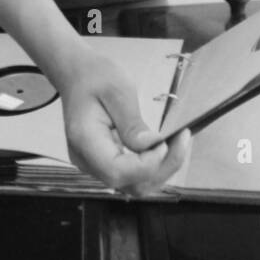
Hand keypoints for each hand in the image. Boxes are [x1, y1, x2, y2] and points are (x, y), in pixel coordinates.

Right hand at [56, 49, 189, 196]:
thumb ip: (132, 123)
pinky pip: (132, 175)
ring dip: (161, 169)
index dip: (146, 164)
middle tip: (182, 140)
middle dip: (162, 168)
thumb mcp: (117, 90)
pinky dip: (153, 166)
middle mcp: (87, 160)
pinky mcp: (105, 163)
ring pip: (134, 185)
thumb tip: (152, 146)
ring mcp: (95, 165)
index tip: (165, 142)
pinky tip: (165, 147)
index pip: (117, 171)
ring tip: (178, 143)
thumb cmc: (94, 76)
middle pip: (130, 184)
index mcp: (85, 141)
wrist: (76, 75)